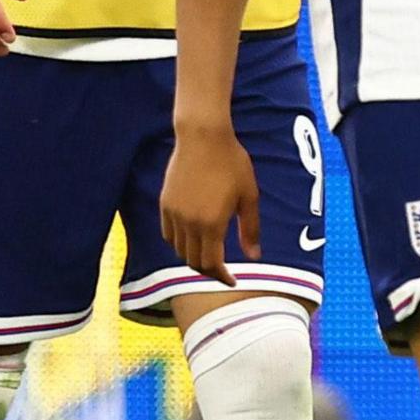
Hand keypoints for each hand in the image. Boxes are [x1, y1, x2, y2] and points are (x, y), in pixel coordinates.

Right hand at [160, 123, 258, 285]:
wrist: (203, 137)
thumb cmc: (232, 163)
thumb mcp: (249, 196)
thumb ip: (250, 229)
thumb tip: (254, 257)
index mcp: (211, 224)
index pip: (211, 263)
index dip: (222, 277)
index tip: (233, 281)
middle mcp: (188, 223)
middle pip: (193, 261)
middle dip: (209, 271)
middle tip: (223, 271)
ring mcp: (173, 214)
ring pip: (179, 250)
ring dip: (192, 258)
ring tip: (209, 256)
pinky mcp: (164, 204)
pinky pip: (168, 234)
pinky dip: (179, 244)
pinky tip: (192, 239)